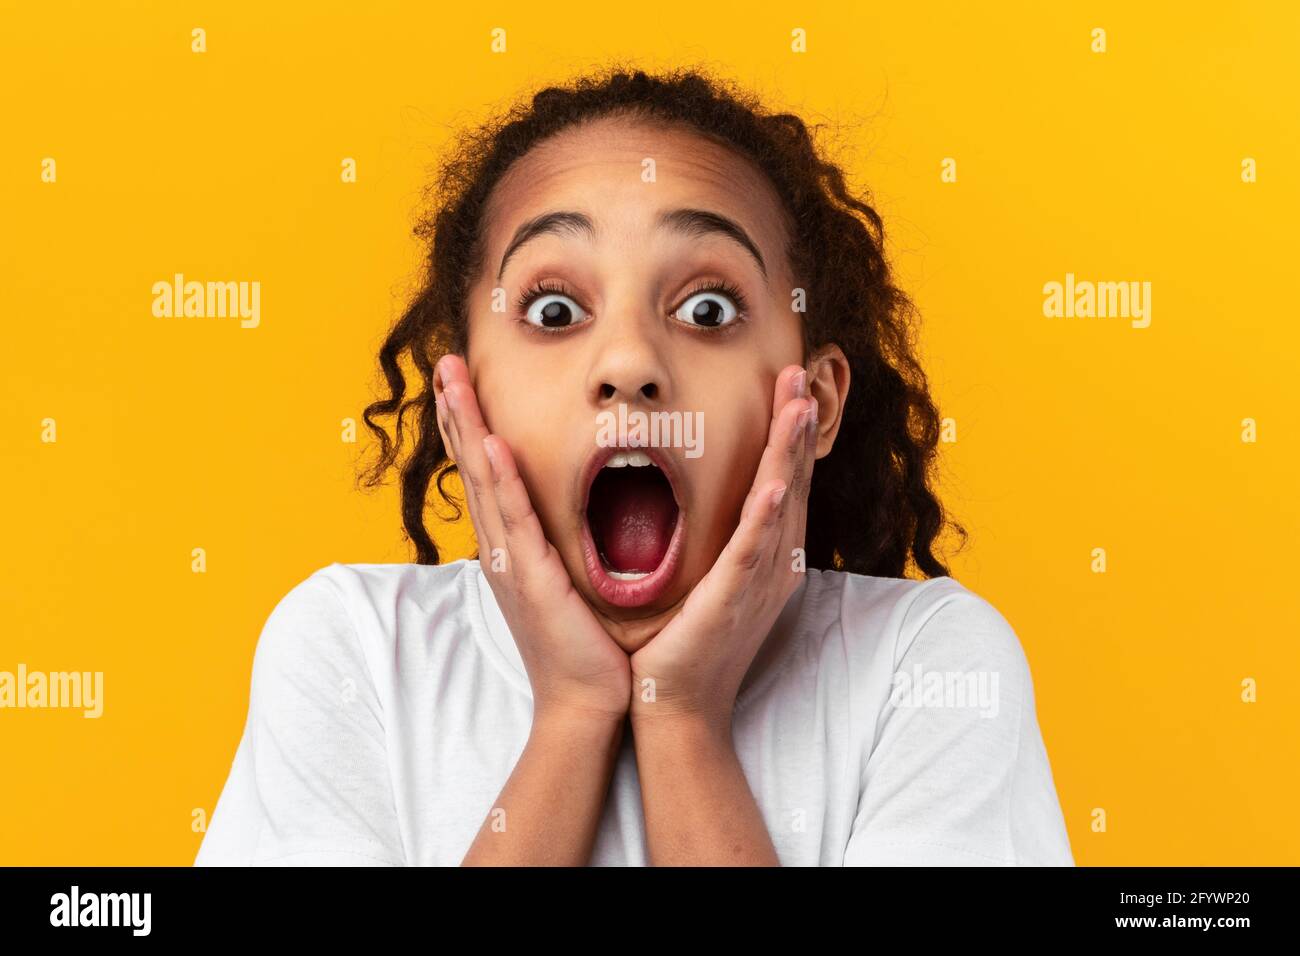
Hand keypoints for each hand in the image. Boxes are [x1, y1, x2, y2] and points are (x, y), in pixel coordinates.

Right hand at [434, 354, 630, 724]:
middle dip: (456, 413)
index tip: (460, 381)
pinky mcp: (531, 580)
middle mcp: (500, 549)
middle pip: (471, 466)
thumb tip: (555, 516)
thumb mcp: (564, 583)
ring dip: (467, 429)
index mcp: (509, 547)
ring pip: (482, 483)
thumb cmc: (581, 645)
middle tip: (444, 363)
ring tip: (452, 383)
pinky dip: (501, 481)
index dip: (469, 425)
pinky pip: (514, 521)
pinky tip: (491, 445)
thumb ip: (555, 546)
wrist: (584, 701)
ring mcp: (510, 562)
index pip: (483, 473)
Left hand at [628, 365, 816, 730]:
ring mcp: (757, 583)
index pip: (783, 482)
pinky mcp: (731, 601)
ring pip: (780, 506)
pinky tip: (776, 482)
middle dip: (797, 427)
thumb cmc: (684, 642)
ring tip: (799, 405)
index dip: (789, 434)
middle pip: (792, 482)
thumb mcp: (705, 577)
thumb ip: (713, 536)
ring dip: (792, 454)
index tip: (788, 384)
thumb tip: (702, 495)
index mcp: (764, 556)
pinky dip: (766, 515)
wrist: (674, 703)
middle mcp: (772, 565)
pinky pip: (752, 551)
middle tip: (799, 374)